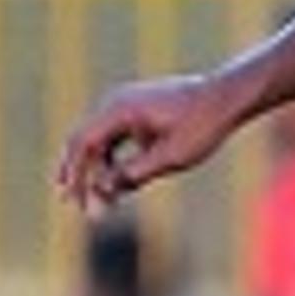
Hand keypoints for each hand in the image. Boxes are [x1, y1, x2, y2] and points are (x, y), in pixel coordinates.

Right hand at [54, 73, 234, 208]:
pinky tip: (112, 179)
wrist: (228, 96)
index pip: (84, 143)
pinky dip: (110, 158)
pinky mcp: (137, 109)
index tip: (73, 199)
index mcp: (120, 109)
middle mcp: (117, 102)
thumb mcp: (170, 157)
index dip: (75, 173)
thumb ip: (133, 174)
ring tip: (94, 197)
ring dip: (94, 167)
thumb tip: (101, 190)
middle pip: (84, 140)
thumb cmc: (202, 125)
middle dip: (76, 172)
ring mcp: (126, 103)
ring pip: (98, 139)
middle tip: (66, 199)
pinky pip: (113, 135)